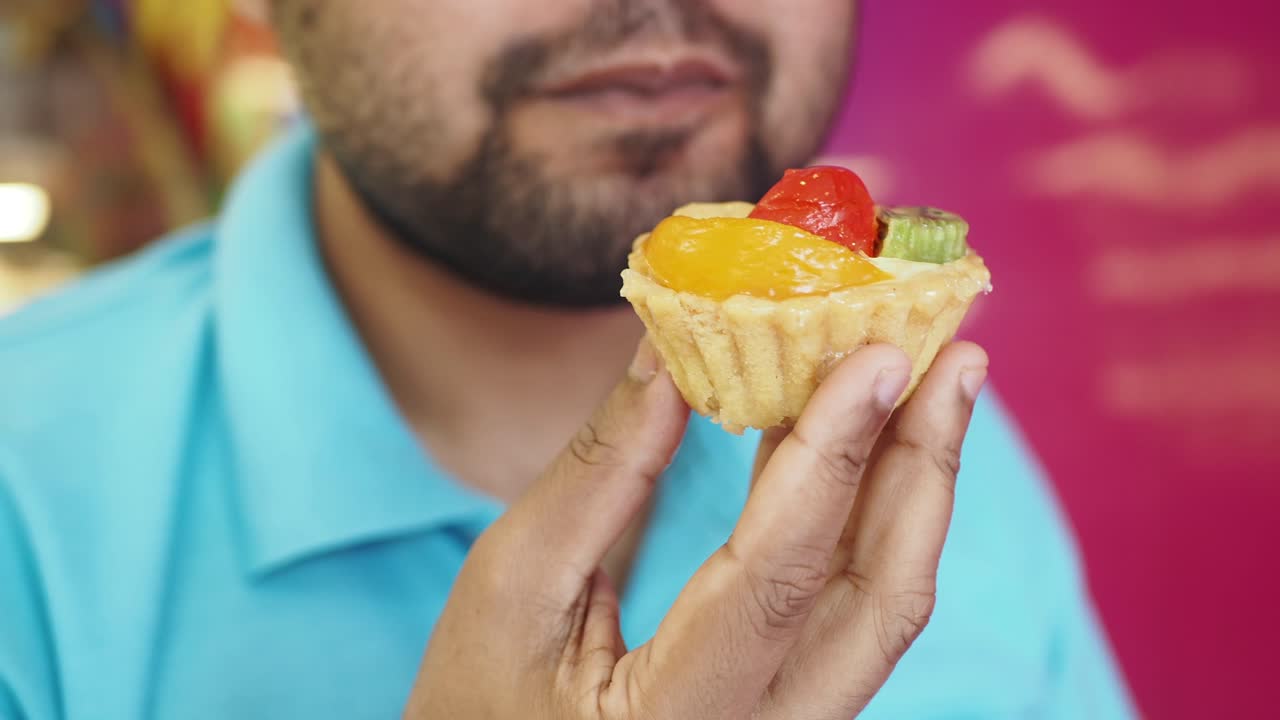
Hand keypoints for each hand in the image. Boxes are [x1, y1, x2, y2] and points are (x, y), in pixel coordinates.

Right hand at [404, 339, 987, 718]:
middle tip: (954, 353)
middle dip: (923, 465)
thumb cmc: (478, 705)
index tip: (878, 352)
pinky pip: (849, 605)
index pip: (775, 577)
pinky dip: (862, 514)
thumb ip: (600, 474)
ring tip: (936, 377)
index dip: (832, 455)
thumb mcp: (513, 587)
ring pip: (879, 604)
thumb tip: (673, 353)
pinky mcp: (791, 705)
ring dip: (911, 484)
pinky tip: (859, 437)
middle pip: (876, 601)